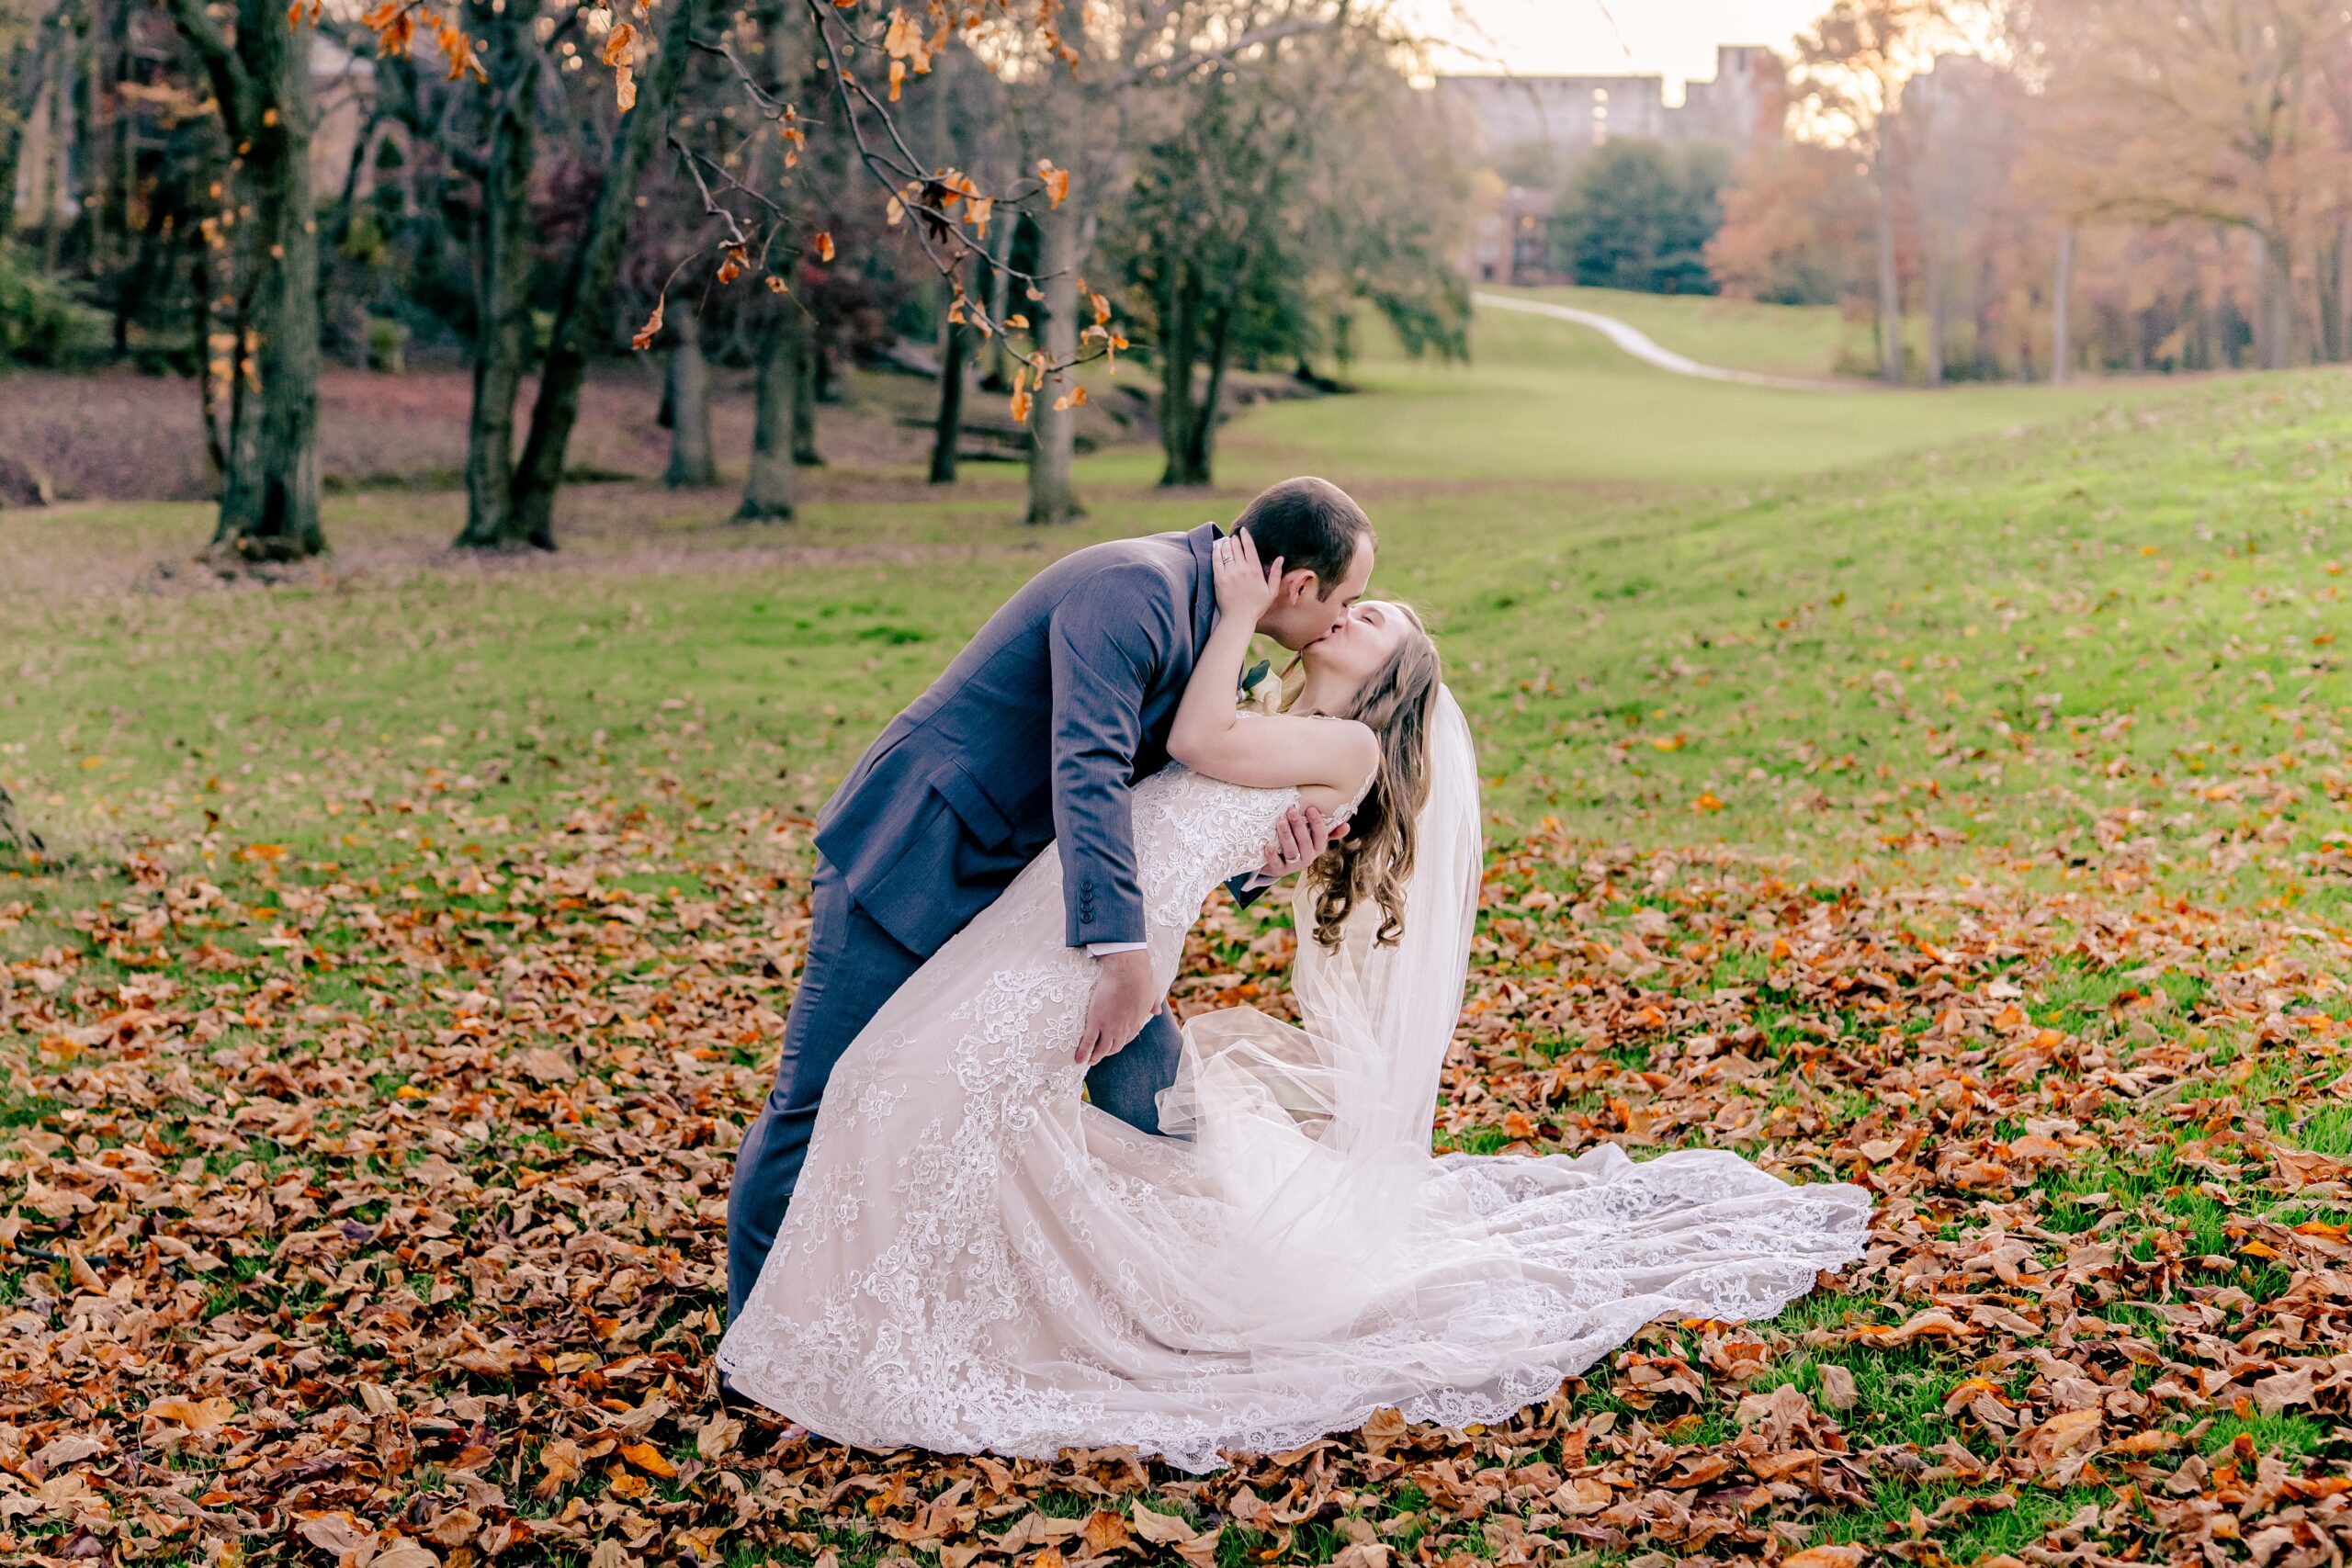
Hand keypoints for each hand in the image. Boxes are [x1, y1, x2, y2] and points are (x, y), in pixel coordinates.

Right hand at [1076, 948, 1163, 1066]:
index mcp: (1136, 1023)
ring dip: (1095, 1057)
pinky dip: (1082, 1052)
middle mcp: (1124, 1029)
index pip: (1127, 1038)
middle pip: (1114, 1047)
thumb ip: (1153, 1004)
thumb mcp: (1151, 994)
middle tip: (1098, 1056)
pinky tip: (1077, 1059)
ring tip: (1087, 1061)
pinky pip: (1088, 1042)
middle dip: (1106, 1053)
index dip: (1119, 1043)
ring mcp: (1109, 1027)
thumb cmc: (1141, 979)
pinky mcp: (1096, 1022)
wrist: (1128, 972)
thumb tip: (1157, 1011)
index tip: (1113, 1045)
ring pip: (1102, 1049)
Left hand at [1212, 530, 1282, 623]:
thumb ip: (1276, 574)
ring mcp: (1229, 573)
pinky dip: (1216, 551)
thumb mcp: (1272, 592)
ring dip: (1226, 543)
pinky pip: (1216, 560)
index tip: (1243, 530)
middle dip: (1235, 539)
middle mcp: (1242, 569)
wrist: (1238, 618)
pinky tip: (1217, 547)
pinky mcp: (1219, 579)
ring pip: (1226, 552)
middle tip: (1234, 536)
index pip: (1249, 548)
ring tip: (1226, 541)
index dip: (1246, 537)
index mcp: (1255, 571)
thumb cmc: (1256, 606)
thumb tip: (1280, 558)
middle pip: (1236, 547)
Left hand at [1253, 804, 1345, 883]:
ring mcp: (1293, 866)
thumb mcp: (1313, 837)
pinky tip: (1268, 845)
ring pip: (1292, 852)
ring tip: (1280, 822)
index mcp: (1318, 848)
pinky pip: (1276, 864)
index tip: (1311, 808)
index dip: (1317, 823)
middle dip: (1299, 826)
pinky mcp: (1279, 870)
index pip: (1321, 836)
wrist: (1279, 863)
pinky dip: (1272, 855)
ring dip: (1286, 836)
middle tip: (1291, 811)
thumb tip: (1347, 826)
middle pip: (1305, 843)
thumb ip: (1329, 831)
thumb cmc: (1298, 843)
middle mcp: (1308, 858)